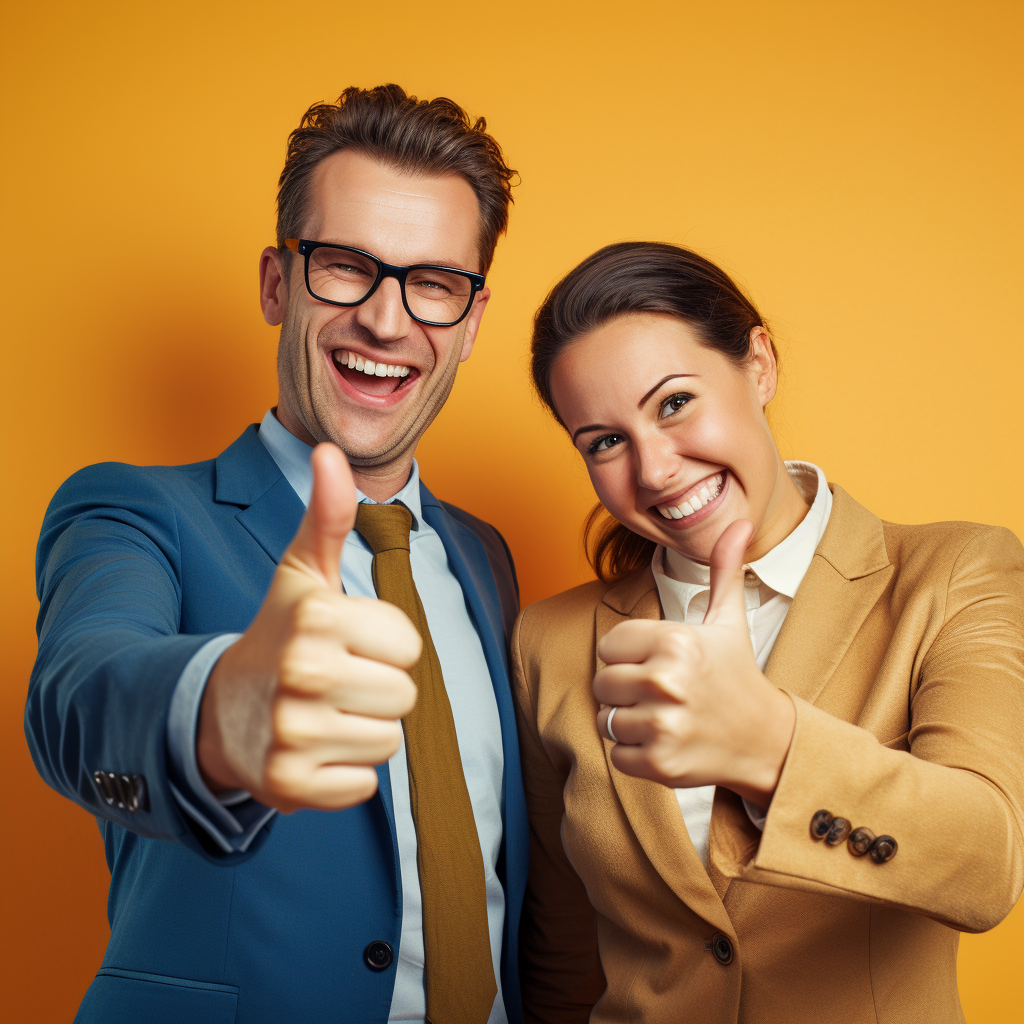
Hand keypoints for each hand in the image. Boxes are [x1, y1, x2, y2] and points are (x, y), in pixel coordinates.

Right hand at [197, 443, 420, 812]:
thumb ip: (329, 516)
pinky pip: (365, 784)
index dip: (385, 645)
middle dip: (379, 690)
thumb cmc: (282, 633)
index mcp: (318, 617)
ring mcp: (291, 733)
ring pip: (389, 741)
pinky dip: (346, 773)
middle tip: (336, 681)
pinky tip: (313, 748)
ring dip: (364, 730)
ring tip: (325, 712)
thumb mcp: (304, 572)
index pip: (410, 645)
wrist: (221, 708)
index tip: (347, 643)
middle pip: (405, 695)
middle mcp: (302, 673)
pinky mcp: (289, 785)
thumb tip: (330, 450)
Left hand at [594, 520, 794, 807]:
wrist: (766, 741)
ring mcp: (662, 724)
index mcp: (675, 641)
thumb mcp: (728, 621)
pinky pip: (616, 755)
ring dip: (627, 722)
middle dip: (625, 689)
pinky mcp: (658, 763)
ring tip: (664, 717)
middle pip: (602, 682)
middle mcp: (666, 681)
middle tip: (661, 693)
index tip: (658, 663)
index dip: (628, 656)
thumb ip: (723, 570)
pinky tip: (666, 743)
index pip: (609, 645)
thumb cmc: (737, 676)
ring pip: (606, 719)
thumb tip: (739, 523)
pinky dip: (634, 754)